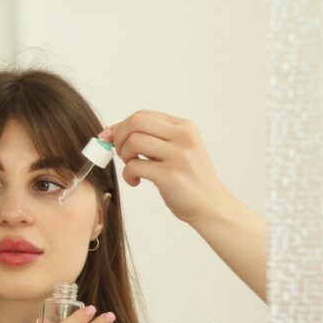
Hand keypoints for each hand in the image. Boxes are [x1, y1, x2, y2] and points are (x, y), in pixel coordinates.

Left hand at [105, 111, 234, 224]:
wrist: (211, 206)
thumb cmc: (188, 179)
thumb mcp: (176, 150)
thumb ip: (151, 138)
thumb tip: (110, 131)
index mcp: (185, 127)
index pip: (143, 115)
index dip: (121, 126)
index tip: (111, 139)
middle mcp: (184, 137)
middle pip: (136, 122)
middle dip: (119, 137)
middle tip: (122, 154)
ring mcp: (179, 155)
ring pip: (133, 141)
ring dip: (124, 156)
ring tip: (132, 167)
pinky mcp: (170, 175)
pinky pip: (134, 166)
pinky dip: (127, 174)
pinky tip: (136, 181)